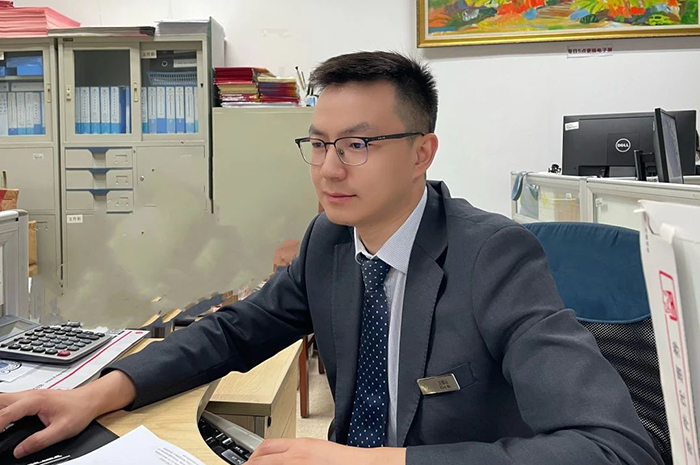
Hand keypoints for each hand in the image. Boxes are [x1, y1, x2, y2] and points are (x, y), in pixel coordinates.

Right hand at [0, 388, 96, 457]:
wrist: (90, 399)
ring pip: (3, 400)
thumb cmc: (80, 409)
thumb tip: (20, 450)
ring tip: (0, 429)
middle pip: (0, 400)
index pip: (7, 413)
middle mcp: (30, 395)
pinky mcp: (30, 399)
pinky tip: (4, 424)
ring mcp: (29, 395)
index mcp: (35, 400)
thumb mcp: (61, 430)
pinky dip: (3, 412)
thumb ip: (39, 441)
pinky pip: (10, 403)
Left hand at [247, 437, 405, 464]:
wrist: (360, 464)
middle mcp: (296, 455)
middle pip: (262, 457)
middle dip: (250, 463)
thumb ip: (300, 452)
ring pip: (268, 464)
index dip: (254, 454)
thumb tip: (288, 457)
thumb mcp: (318, 449)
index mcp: (299, 445)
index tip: (249, 460)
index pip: (267, 445)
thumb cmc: (344, 460)